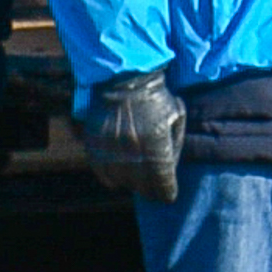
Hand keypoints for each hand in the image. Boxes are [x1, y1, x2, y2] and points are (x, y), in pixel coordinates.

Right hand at [80, 71, 191, 204]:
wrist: (123, 78)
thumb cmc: (156, 97)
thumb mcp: (176, 118)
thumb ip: (175, 147)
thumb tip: (169, 170)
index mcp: (156, 146)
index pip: (163, 188)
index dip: (168, 193)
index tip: (169, 192)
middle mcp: (132, 153)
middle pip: (144, 190)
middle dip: (152, 190)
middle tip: (156, 186)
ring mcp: (111, 152)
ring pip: (124, 185)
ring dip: (133, 182)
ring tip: (138, 172)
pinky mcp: (95, 149)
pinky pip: (105, 177)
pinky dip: (114, 176)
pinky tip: (122, 166)